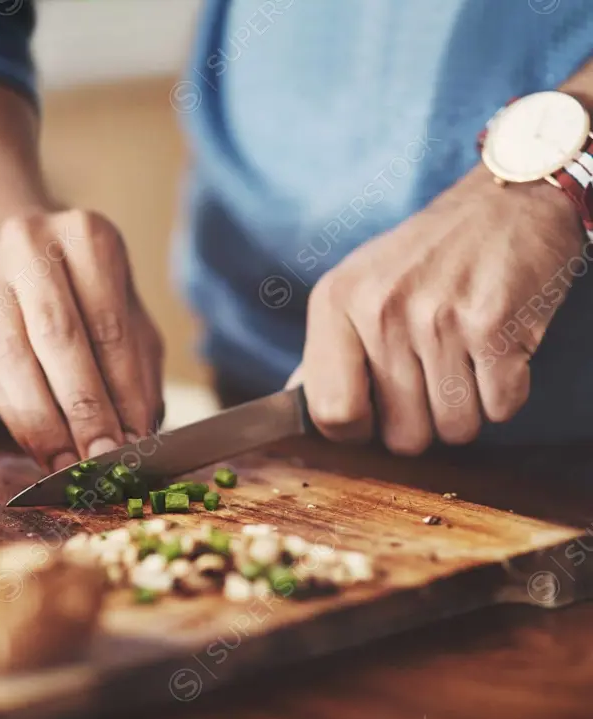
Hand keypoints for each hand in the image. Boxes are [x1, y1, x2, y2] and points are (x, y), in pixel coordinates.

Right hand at [0, 209, 164, 468]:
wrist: (21, 262)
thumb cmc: (89, 298)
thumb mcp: (127, 319)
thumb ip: (135, 372)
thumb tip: (136, 436)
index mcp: (87, 237)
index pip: (109, 326)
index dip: (121, 391)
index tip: (134, 442)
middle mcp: (31, 247)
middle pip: (58, 338)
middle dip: (83, 408)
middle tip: (102, 458)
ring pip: (14, 359)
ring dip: (45, 422)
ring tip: (71, 464)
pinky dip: (18, 420)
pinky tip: (42, 450)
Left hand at [301, 168, 585, 453]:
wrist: (505, 201)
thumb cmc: (426, 257)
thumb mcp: (356, 287)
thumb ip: (326, 350)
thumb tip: (293, 402)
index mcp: (335, 302)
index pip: (330, 413)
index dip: (357, 431)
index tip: (375, 416)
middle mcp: (380, 310)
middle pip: (402, 436)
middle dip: (423, 424)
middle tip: (432, 379)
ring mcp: (437, 317)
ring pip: (455, 429)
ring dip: (467, 410)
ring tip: (465, 360)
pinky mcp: (494, 324)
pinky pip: (501, 408)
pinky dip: (505, 393)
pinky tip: (495, 351)